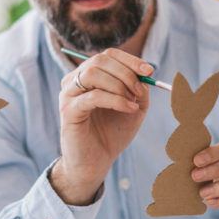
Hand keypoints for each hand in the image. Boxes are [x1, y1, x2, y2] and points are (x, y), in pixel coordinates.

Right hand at [52, 48, 151, 204]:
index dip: (130, 60)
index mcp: (88, 77)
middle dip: (126, 73)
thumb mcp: (133, 107)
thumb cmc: (111, 135)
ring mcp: (68, 95)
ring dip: (119, 85)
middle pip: (99, 60)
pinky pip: (93, 95)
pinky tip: (129, 109)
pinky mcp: (69, 111)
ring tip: (133, 101)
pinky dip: (115, 99)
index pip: (107, 55)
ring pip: (93, 73)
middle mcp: (74, 81)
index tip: (150, 72)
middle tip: (141, 90)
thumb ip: (140, 89)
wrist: (95, 163)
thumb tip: (146, 74)